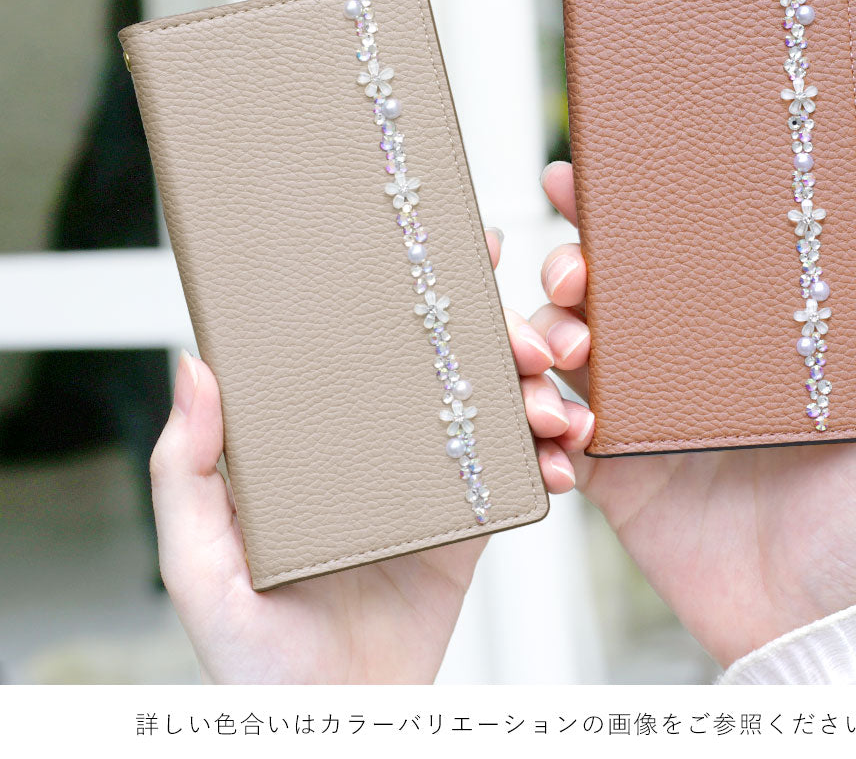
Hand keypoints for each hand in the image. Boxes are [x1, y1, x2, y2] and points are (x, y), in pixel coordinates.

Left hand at [150, 230, 575, 683]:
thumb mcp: (199, 563)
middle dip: (500, 338)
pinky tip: (564, 462)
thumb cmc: (254, 655)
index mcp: (315, 440)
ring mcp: (428, 484)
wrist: (339, 727)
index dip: (407, 292)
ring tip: (556, 406)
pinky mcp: (468, 527)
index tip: (453, 248)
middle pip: (444, 365)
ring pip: (492, 410)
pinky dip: (550, 460)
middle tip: (531, 342)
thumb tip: (193, 365)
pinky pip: (517, 478)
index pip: (360, 346)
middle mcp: (375, 448)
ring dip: (536, 394)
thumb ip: (187, 473)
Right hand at [530, 160, 855, 668]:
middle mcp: (664, 371)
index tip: (573, 177)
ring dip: (536, 350)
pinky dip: (539, 434)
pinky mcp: (603, 476)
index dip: (606, 218)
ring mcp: (626, 420)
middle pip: (587, 300)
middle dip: (562, 276)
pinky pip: (548, 440)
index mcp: (720, 345)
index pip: (658, 264)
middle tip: (574, 282)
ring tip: (561, 372)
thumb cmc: (850, 523)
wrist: (804, 620)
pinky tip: (564, 446)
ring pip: (551, 360)